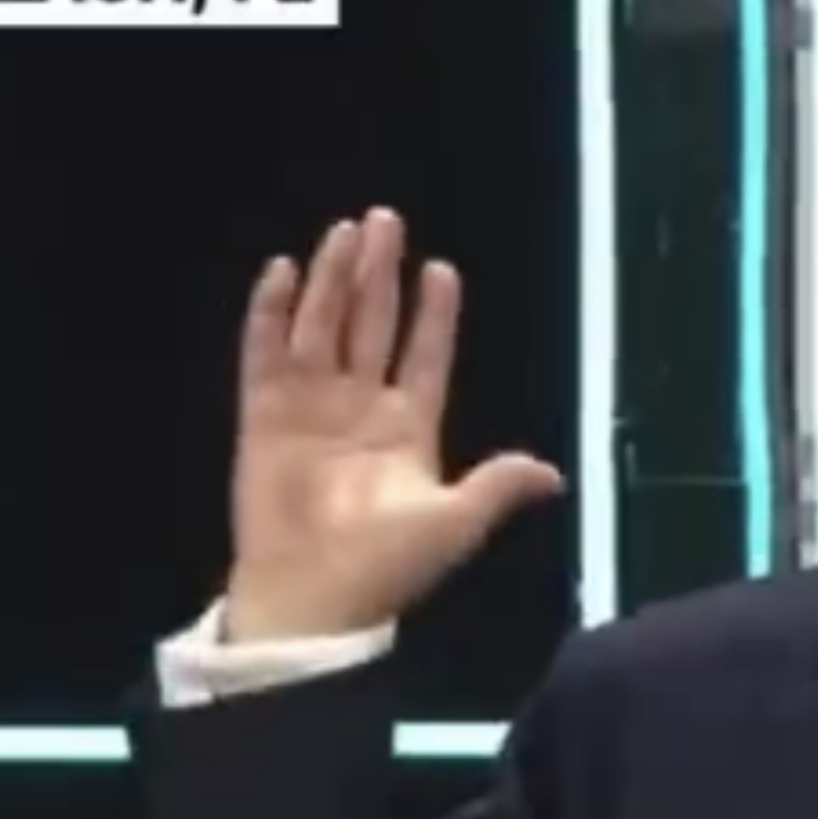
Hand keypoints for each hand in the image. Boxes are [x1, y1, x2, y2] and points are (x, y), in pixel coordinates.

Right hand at [222, 207, 564, 642]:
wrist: (314, 598)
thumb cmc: (387, 566)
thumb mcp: (454, 523)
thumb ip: (497, 487)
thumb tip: (553, 475)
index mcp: (408, 430)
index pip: (425, 357)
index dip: (434, 315)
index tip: (442, 270)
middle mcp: (359, 409)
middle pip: (372, 325)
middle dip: (379, 274)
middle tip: (386, 220)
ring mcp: (310, 408)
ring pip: (323, 327)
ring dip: (333, 280)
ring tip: (344, 231)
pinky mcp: (264, 417)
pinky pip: (266, 352)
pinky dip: (271, 312)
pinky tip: (281, 271)